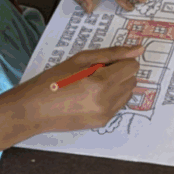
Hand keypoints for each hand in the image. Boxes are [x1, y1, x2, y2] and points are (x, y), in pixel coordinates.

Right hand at [17, 46, 143, 132]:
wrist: (34, 110)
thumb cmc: (54, 80)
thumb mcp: (82, 59)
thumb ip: (113, 53)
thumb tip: (139, 49)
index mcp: (102, 83)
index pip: (132, 66)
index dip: (120, 60)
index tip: (104, 61)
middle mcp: (107, 101)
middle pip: (132, 79)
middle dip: (119, 72)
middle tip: (96, 72)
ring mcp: (106, 115)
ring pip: (127, 93)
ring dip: (117, 85)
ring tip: (92, 84)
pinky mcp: (102, 123)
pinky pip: (118, 105)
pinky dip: (111, 97)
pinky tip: (90, 95)